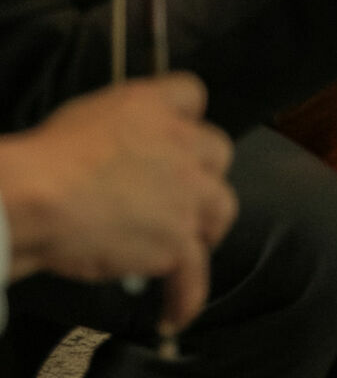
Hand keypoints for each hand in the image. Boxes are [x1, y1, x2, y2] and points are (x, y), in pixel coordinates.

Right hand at [0, 74, 235, 332]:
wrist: (43, 195)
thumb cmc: (50, 156)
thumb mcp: (89, 113)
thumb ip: (123, 124)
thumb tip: (119, 145)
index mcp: (156, 106)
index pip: (192, 94)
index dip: (184, 116)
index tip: (174, 133)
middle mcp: (182, 145)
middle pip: (217, 152)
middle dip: (202, 170)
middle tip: (180, 191)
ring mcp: (186, 194)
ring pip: (222, 207)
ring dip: (207, 224)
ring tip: (189, 244)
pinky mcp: (178, 242)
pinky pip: (195, 274)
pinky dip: (186, 296)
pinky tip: (173, 312)